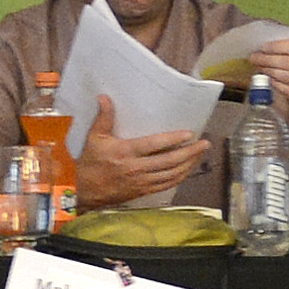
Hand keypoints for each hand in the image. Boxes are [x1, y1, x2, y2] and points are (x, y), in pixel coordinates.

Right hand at [73, 95, 216, 204]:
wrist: (83, 190)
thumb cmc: (90, 162)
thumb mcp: (95, 138)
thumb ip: (104, 118)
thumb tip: (104, 97)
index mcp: (125, 152)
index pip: (154, 145)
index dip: (173, 139)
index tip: (189, 133)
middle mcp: (136, 168)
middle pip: (169, 161)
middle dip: (190, 152)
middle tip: (205, 143)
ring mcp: (142, 182)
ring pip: (172, 174)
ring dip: (189, 164)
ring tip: (201, 154)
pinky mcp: (144, 191)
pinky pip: (167, 185)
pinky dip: (181, 177)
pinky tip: (188, 169)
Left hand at [246, 39, 288, 115]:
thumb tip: (263, 48)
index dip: (278, 46)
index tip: (263, 48)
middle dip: (268, 59)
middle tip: (255, 58)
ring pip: (286, 76)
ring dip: (269, 71)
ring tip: (260, 68)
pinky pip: (287, 89)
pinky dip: (275, 84)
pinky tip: (269, 80)